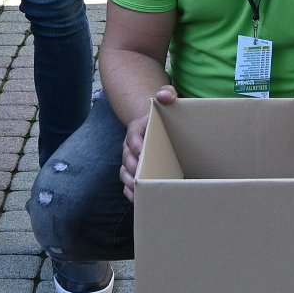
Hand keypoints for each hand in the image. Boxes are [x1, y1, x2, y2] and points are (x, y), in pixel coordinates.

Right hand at [119, 84, 177, 200]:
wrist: (159, 124)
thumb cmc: (165, 114)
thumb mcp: (168, 99)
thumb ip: (167, 94)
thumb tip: (164, 95)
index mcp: (137, 128)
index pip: (133, 136)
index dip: (136, 146)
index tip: (143, 154)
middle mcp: (130, 145)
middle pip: (127, 158)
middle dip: (133, 168)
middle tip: (141, 177)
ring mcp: (131, 158)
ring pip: (125, 171)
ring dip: (130, 182)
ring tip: (138, 191)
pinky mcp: (135, 169)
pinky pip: (128, 181)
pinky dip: (131, 191)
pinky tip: (137, 198)